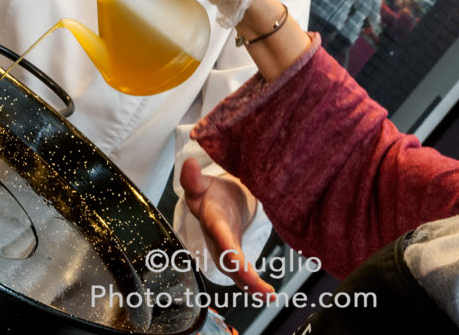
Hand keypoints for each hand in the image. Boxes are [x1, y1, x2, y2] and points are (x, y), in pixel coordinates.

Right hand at [180, 158, 273, 294]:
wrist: (215, 204)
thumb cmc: (210, 194)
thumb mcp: (201, 185)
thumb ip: (194, 178)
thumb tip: (188, 163)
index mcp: (212, 221)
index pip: (220, 235)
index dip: (227, 248)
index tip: (237, 260)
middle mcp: (218, 241)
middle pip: (228, 261)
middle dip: (241, 274)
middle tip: (257, 284)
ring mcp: (226, 252)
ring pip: (237, 273)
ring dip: (251, 285)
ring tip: (268, 295)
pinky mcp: (235, 258)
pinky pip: (244, 275)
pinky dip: (255, 287)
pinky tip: (270, 295)